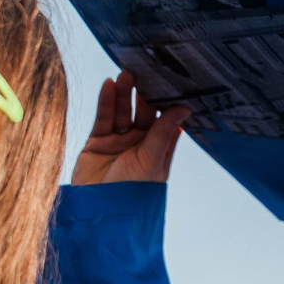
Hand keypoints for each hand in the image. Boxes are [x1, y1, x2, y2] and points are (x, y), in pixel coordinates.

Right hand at [72, 72, 188, 186]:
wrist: (99, 212)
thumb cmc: (132, 194)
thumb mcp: (151, 161)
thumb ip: (164, 132)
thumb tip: (185, 108)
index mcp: (159, 148)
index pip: (165, 118)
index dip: (166, 99)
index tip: (169, 78)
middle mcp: (140, 142)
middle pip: (143, 111)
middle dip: (143, 93)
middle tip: (145, 71)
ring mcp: (118, 141)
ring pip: (122, 111)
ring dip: (124, 93)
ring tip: (125, 74)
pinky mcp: (98, 141)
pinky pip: (104, 117)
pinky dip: (106, 101)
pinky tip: (109, 85)